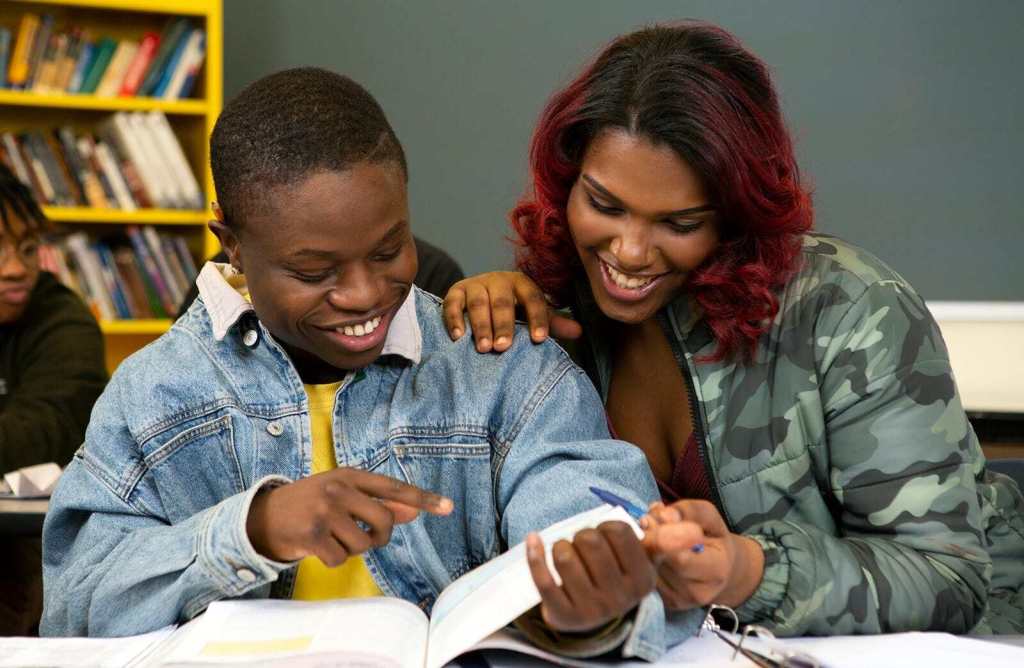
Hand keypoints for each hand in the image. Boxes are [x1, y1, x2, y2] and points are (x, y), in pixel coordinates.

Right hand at [246, 468, 452, 563]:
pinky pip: (340, 559)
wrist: (262, 516)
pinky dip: (333, 560)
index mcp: (349, 476)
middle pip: (384, 522)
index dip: (422, 499)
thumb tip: (413, 513)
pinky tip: (319, 548)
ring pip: (363, 544)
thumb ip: (377, 503)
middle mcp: (339, 489)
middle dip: (379, 536)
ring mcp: (324, 511)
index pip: (394, 488)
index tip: (448, 507)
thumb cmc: (311, 505)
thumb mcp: (343, 496)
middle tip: (363, 537)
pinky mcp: (311, 534)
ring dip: (352, 549)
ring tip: (333, 539)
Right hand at [443, 271, 581, 352]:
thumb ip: (552, 323)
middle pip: (502, 301)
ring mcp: (475, 284)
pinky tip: (458, 338)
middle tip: (504, 348)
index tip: (539, 340)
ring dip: (481, 325)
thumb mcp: (531, 314)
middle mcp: (498, 280)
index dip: (538, 318)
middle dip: (503, 325)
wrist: (480, 295)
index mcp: (522, 283)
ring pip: (478, 303)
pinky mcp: (455, 292)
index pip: (533, 298)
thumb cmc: (512, 310)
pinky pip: (452, 304)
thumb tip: (579, 332)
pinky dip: (454, 320)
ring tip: (484, 348)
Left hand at [526, 521, 655, 632]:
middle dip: (581, 534)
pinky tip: (534, 539)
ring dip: (560, 546)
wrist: (593, 620)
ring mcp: (591, 610)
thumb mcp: (637, 564)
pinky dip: (535, 555)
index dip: (605, 525)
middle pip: (589, 541)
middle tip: (582, 544)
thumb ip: (646, 543)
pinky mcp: (563, 615)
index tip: (603, 533)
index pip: (619, 532)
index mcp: (642, 580)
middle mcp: (620, 598)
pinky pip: (543, 579)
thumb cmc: (613, 579)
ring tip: (564, 551)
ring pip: (564, 558)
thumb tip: (653, 524)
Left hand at [640, 500, 763, 609]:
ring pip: (648, 572)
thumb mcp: (710, 518)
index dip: (663, 535)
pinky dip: (643, 562)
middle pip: (659, 565)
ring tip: (651, 535)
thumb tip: (661, 514)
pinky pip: (646, 580)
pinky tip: (651, 552)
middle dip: (648, 539)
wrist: (721, 571)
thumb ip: (688, 511)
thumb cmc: (714, 540)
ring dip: (642, 549)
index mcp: (716, 570)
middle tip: (647, 521)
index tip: (657, 517)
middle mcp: (698, 592)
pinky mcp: (666, 604)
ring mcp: (680, 601)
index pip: (680, 558)